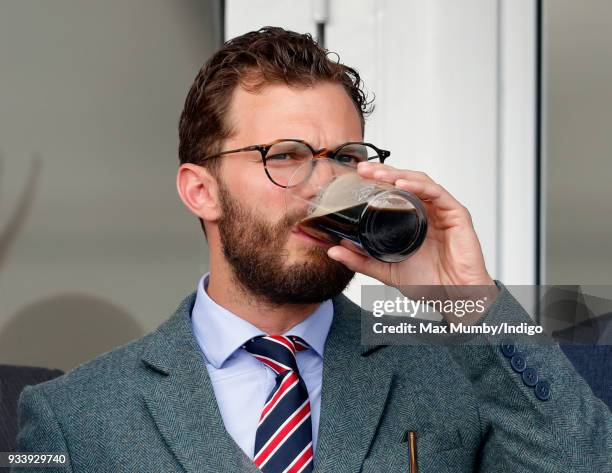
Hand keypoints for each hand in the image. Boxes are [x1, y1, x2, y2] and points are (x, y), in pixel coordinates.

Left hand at [326, 162, 498, 318]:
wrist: (454, 299)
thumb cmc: (428, 283)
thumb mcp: (386, 270)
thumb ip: (361, 261)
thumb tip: (334, 251)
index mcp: (413, 219)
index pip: (394, 192)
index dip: (377, 181)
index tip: (357, 175)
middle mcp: (428, 211)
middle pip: (405, 181)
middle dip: (384, 172)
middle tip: (363, 169)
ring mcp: (442, 211)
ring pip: (420, 182)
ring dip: (399, 175)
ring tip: (380, 175)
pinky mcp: (457, 215)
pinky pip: (438, 194)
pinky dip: (419, 186)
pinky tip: (403, 184)